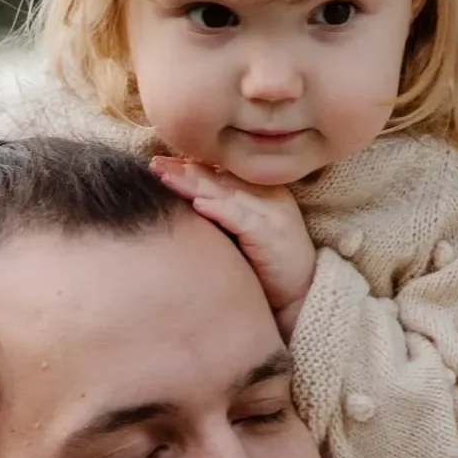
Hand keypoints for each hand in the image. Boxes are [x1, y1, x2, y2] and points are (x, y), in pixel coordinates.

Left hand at [150, 157, 315, 336]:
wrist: (302, 293)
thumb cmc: (267, 266)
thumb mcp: (242, 233)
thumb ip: (221, 214)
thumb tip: (183, 204)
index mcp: (261, 191)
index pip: (220, 173)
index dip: (189, 167)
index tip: (159, 163)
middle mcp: (268, 195)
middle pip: (220, 178)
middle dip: (185, 171)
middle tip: (154, 164)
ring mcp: (272, 213)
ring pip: (227, 193)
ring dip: (195, 184)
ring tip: (166, 178)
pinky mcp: (274, 235)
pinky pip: (243, 219)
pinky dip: (220, 210)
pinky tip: (198, 205)